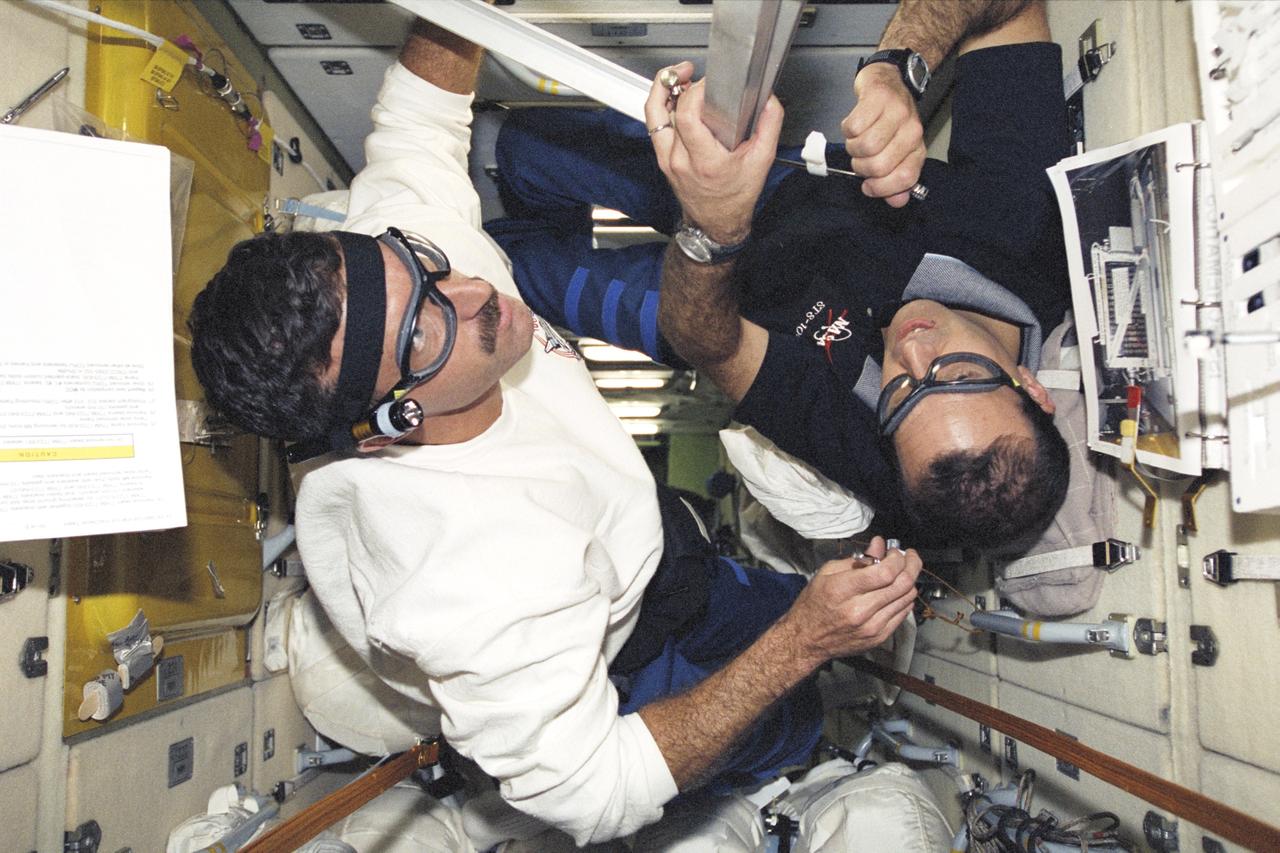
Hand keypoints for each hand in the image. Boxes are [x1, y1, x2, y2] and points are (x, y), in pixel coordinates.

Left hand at [645, 62, 782, 243]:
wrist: (716, 223)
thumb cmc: (735, 198)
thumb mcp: (762, 162)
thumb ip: (769, 127)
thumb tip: (769, 101)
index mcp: (704, 161)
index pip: (687, 117)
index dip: (694, 92)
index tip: (708, 83)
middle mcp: (680, 160)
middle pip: (668, 111)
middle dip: (681, 85)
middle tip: (694, 73)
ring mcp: (667, 160)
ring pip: (654, 115)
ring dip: (664, 90)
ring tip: (678, 75)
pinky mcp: (662, 158)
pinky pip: (654, 125)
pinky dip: (661, 105)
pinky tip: (673, 94)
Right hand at [780, 535, 920, 666]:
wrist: (806, 639)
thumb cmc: (813, 604)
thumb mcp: (827, 573)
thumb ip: (856, 559)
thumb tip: (879, 545)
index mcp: (843, 590)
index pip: (885, 572)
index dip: (897, 559)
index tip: (895, 552)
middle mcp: (860, 610)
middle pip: (902, 584)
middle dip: (911, 565)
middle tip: (908, 557)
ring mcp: (872, 627)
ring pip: (907, 598)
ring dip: (909, 581)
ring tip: (902, 573)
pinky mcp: (878, 637)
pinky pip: (903, 614)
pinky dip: (904, 599)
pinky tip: (896, 591)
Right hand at [841, 63, 925, 207]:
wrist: (889, 81)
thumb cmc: (890, 120)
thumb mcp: (897, 151)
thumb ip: (895, 180)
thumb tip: (896, 202)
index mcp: (917, 148)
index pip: (904, 178)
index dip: (881, 189)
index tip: (868, 186)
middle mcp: (911, 131)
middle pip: (877, 166)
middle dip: (860, 167)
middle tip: (860, 158)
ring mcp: (895, 112)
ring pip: (863, 147)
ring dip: (852, 148)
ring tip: (857, 139)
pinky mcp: (877, 98)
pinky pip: (852, 128)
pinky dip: (847, 130)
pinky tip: (854, 124)